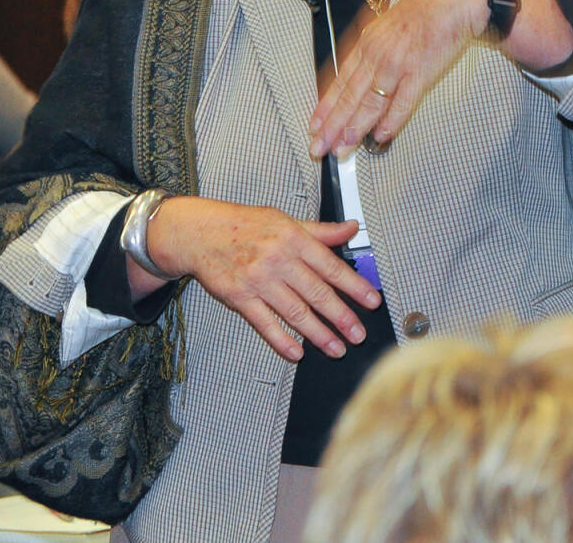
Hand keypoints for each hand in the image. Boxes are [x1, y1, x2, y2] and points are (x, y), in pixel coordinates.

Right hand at [141, 197, 381, 361]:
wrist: (200, 233)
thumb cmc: (245, 225)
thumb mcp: (285, 220)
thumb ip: (321, 231)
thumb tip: (352, 228)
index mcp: (293, 238)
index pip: (331, 266)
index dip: (354, 286)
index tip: (372, 302)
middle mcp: (278, 259)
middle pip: (317, 293)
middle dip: (342, 317)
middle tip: (359, 334)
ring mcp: (258, 280)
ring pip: (295, 312)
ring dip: (319, 334)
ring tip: (337, 348)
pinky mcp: (239, 297)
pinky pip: (265, 323)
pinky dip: (282, 340)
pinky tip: (298, 352)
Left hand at [309, 0, 487, 158]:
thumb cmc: (421, 12)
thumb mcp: (384, 28)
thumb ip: (371, 53)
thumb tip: (359, 79)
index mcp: (366, 45)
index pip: (339, 82)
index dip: (325, 108)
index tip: (315, 127)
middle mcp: (376, 56)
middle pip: (349, 96)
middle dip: (332, 125)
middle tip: (319, 147)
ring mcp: (396, 65)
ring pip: (370, 102)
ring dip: (355, 128)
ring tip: (343, 147)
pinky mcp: (419, 72)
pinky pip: (403, 101)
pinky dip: (391, 120)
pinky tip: (381, 136)